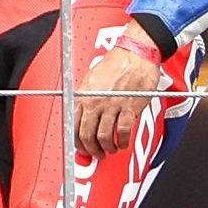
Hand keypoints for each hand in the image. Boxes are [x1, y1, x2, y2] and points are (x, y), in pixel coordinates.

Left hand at [71, 37, 171, 154]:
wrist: (135, 54)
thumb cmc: (115, 64)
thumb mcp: (91, 79)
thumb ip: (86, 98)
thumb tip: (82, 116)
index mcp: (83, 96)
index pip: (73, 125)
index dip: (76, 141)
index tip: (81, 148)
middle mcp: (94, 102)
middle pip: (86, 135)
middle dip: (91, 149)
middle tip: (96, 154)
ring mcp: (111, 106)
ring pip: (103, 137)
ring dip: (107, 148)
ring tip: (110, 149)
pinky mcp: (128, 107)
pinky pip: (122, 132)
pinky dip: (122, 141)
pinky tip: (122, 143)